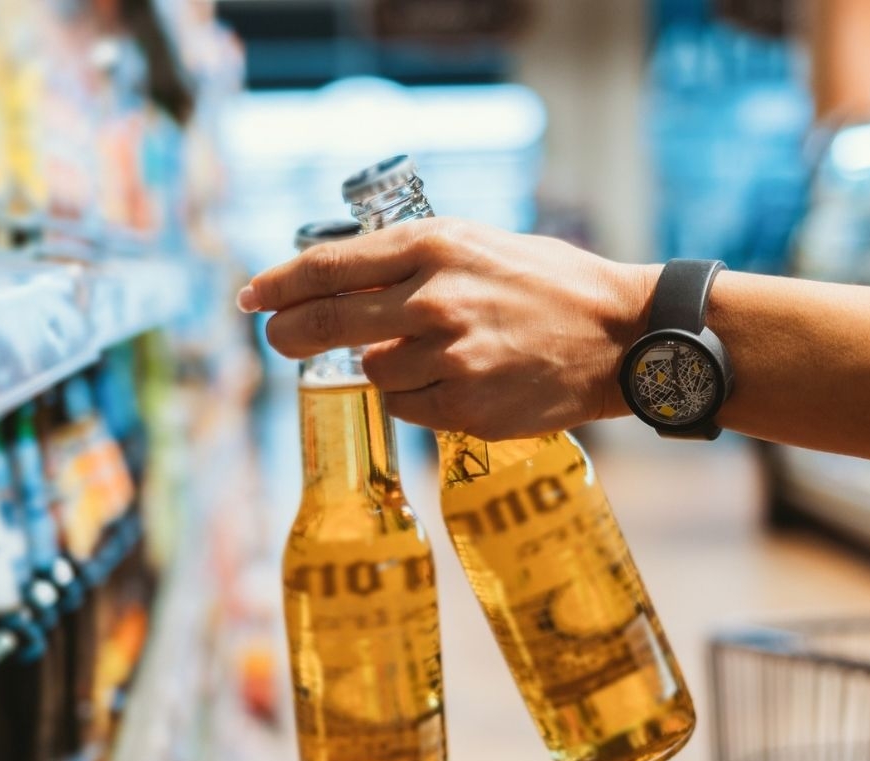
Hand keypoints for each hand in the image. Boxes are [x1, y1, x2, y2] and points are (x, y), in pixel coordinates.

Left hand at [240, 218, 657, 439]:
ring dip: (382, 365)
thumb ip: (409, 260)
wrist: (620, 336)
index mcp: (432, 246)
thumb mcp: (477, 244)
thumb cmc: (548, 284)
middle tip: (278, 338)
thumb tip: (337, 279)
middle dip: (291, 332)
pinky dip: (416, 397)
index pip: (327, 267)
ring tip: (428, 355)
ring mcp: (448, 356)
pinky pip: (407, 406)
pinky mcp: (465, 407)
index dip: (277, 285)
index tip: (250, 297)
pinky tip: (453, 382)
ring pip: (372, 370)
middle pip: (327, 321)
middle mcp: (433, 299)